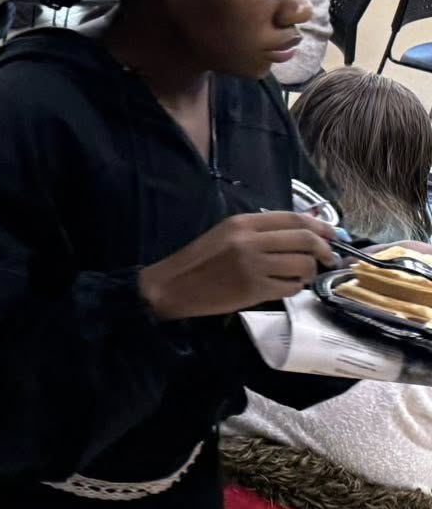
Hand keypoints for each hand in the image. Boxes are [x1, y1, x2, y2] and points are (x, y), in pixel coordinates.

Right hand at [138, 211, 337, 319]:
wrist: (175, 285)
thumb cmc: (200, 259)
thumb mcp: (226, 234)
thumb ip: (260, 231)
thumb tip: (303, 233)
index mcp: (243, 223)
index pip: (294, 219)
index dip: (320, 226)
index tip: (332, 235)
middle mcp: (250, 241)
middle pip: (305, 239)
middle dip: (324, 250)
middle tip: (328, 258)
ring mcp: (253, 266)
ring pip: (302, 265)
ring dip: (309, 271)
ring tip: (301, 275)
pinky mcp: (255, 290)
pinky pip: (290, 287)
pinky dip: (295, 287)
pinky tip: (285, 287)